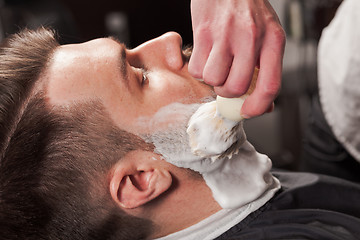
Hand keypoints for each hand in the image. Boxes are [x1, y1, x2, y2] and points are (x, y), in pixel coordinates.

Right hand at [189, 0, 284, 117]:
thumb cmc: (248, 10)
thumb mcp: (268, 34)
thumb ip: (267, 68)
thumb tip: (263, 104)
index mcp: (273, 40)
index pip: (269, 86)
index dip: (258, 107)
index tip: (248, 112)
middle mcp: (251, 38)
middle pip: (236, 87)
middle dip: (227, 92)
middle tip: (226, 80)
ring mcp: (225, 35)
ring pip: (213, 80)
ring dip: (212, 79)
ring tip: (216, 63)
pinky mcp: (203, 32)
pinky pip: (196, 69)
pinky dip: (198, 69)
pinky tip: (205, 55)